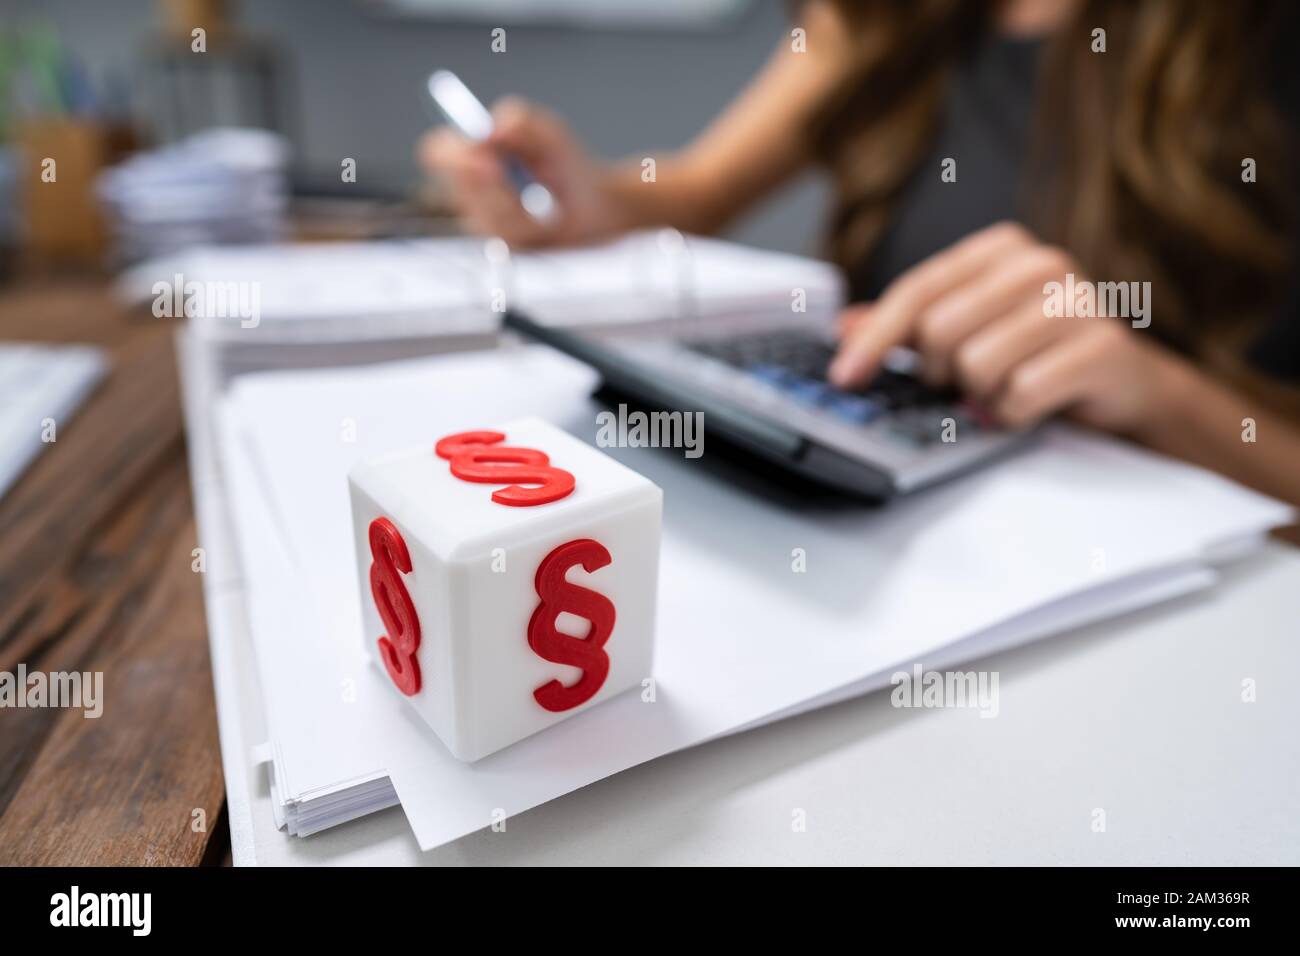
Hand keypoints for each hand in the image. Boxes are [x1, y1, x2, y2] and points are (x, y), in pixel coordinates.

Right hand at [419, 97, 621, 246]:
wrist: (595, 205)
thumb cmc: (567, 164)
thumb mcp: (550, 132)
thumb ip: (521, 118)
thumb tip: (492, 128)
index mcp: (472, 156)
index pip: (437, 151)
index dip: (451, 153)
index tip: (485, 156)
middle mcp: (471, 192)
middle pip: (459, 185)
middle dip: (488, 181)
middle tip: (508, 174)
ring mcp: (485, 222)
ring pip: (485, 214)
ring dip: (515, 204)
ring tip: (543, 197)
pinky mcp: (506, 246)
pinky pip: (509, 235)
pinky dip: (531, 223)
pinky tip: (547, 218)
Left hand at [828, 221, 1190, 434]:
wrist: (1123, 386)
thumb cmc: (1036, 354)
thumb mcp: (966, 333)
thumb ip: (908, 327)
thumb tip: (844, 326)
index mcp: (1001, 249)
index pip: (917, 290)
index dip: (873, 338)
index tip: (844, 377)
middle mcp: (1040, 264)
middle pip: (940, 329)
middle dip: (940, 371)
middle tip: (961, 383)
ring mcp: (1078, 302)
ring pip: (978, 364)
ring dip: (981, 395)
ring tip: (1004, 391)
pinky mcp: (1103, 347)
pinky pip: (1021, 393)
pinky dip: (1013, 414)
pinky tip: (1031, 407)